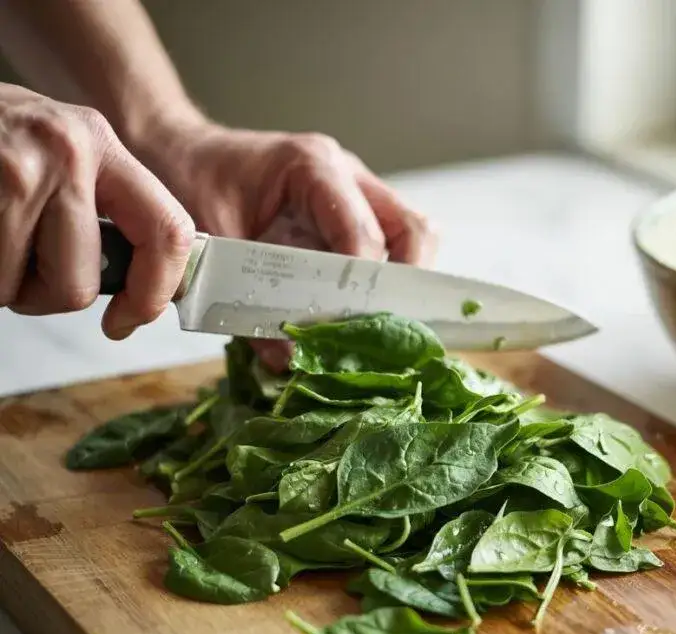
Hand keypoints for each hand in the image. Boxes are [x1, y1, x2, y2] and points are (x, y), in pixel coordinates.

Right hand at [0, 84, 194, 338]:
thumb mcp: (57, 146)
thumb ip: (103, 204)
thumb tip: (147, 284)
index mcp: (98, 142)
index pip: (168, 231)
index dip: (154, 292)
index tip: (129, 318)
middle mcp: (63, 152)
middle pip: (78, 287)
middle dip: (45, 295)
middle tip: (21, 264)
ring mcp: (13, 173)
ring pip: (21, 292)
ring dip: (3, 285)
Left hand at [137, 122, 436, 369]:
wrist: (182, 152)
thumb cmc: (191, 181)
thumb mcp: (210, 243)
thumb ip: (247, 303)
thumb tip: (289, 360)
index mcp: (312, 167)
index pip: (364, 232)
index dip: (364, 286)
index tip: (352, 325)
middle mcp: (347, 174)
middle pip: (412, 228)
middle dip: (404, 284)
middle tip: (382, 328)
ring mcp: (358, 190)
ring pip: (413, 235)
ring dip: (403, 282)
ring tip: (375, 322)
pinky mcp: (355, 212)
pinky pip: (393, 245)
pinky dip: (386, 280)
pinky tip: (360, 310)